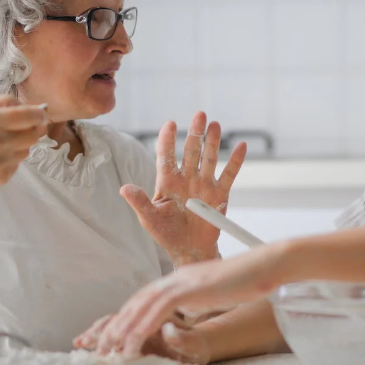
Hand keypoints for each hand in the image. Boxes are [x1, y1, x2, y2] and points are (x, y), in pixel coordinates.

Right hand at [0, 96, 47, 193]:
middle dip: (34, 128)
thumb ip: (3, 101)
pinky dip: (12, 158)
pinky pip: (18, 164)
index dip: (40, 114)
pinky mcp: (1, 177)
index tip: (41, 113)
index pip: (29, 116)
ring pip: (28, 149)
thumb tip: (33, 106)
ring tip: (1, 142)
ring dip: (21, 143)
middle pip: (35, 134)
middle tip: (25, 126)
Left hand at [77, 244, 289, 357]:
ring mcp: (182, 281)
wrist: (264, 265)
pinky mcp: (190, 287)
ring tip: (110, 350)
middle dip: (117, 325)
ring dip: (123, 329)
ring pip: (142, 305)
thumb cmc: (247, 280)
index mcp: (181, 278)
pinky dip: (142, 326)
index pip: (146, 298)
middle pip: (137, 301)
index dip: (128, 317)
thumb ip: (197, 298)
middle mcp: (176, 277)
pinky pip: (158, 309)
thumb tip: (187, 310)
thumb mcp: (216, 291)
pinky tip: (133, 342)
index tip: (115, 337)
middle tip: (100, 347)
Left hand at [121, 112, 246, 265]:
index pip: (166, 156)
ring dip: (212, 142)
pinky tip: (241, 146)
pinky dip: (235, 161)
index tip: (170, 124)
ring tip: (215, 125)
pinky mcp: (220, 195)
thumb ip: (139, 202)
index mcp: (167, 182)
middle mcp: (187, 179)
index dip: (167, 140)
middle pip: (191, 151)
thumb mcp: (149, 219)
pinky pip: (229, 175)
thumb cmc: (166, 233)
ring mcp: (204, 185)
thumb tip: (123, 188)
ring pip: (209, 159)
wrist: (189, 249)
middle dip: (195, 133)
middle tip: (199, 115)